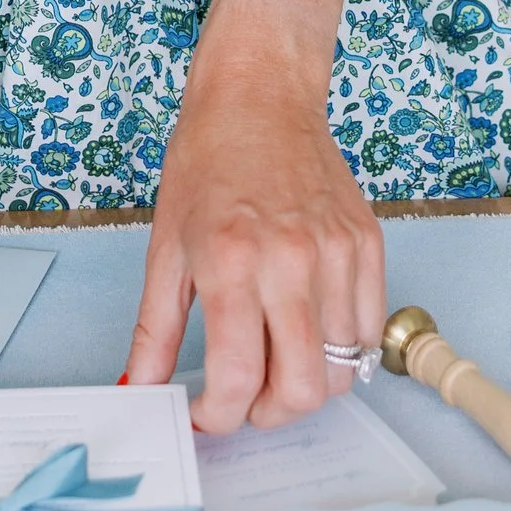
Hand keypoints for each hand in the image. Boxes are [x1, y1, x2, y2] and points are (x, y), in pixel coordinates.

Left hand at [123, 34, 383, 431]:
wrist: (260, 94)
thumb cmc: (208, 160)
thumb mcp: (166, 245)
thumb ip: (155, 329)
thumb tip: (142, 389)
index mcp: (230, 261)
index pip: (238, 378)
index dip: (219, 416)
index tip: (208, 413)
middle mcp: (290, 259)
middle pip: (301, 389)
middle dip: (268, 414)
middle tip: (247, 399)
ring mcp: (336, 251)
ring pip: (341, 369)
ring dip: (307, 385)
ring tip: (277, 361)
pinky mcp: (367, 243)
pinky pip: (368, 329)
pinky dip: (342, 350)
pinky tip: (310, 331)